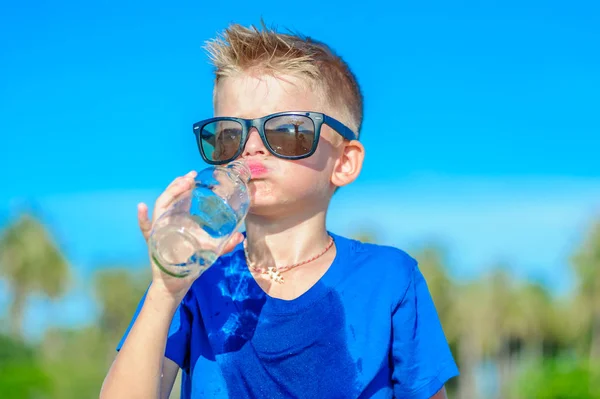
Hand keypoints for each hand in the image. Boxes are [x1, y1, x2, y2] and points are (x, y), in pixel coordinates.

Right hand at [137, 171, 243, 299]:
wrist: (175, 285)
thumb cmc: (190, 264)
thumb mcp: (209, 252)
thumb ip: (224, 245)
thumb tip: (241, 236)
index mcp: (178, 221)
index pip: (179, 198)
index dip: (184, 185)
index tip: (194, 176)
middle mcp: (167, 223)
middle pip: (169, 198)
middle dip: (178, 185)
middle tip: (189, 178)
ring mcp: (159, 231)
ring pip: (161, 208)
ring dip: (168, 194)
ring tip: (179, 185)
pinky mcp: (154, 243)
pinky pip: (146, 229)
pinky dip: (143, 219)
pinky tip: (141, 207)